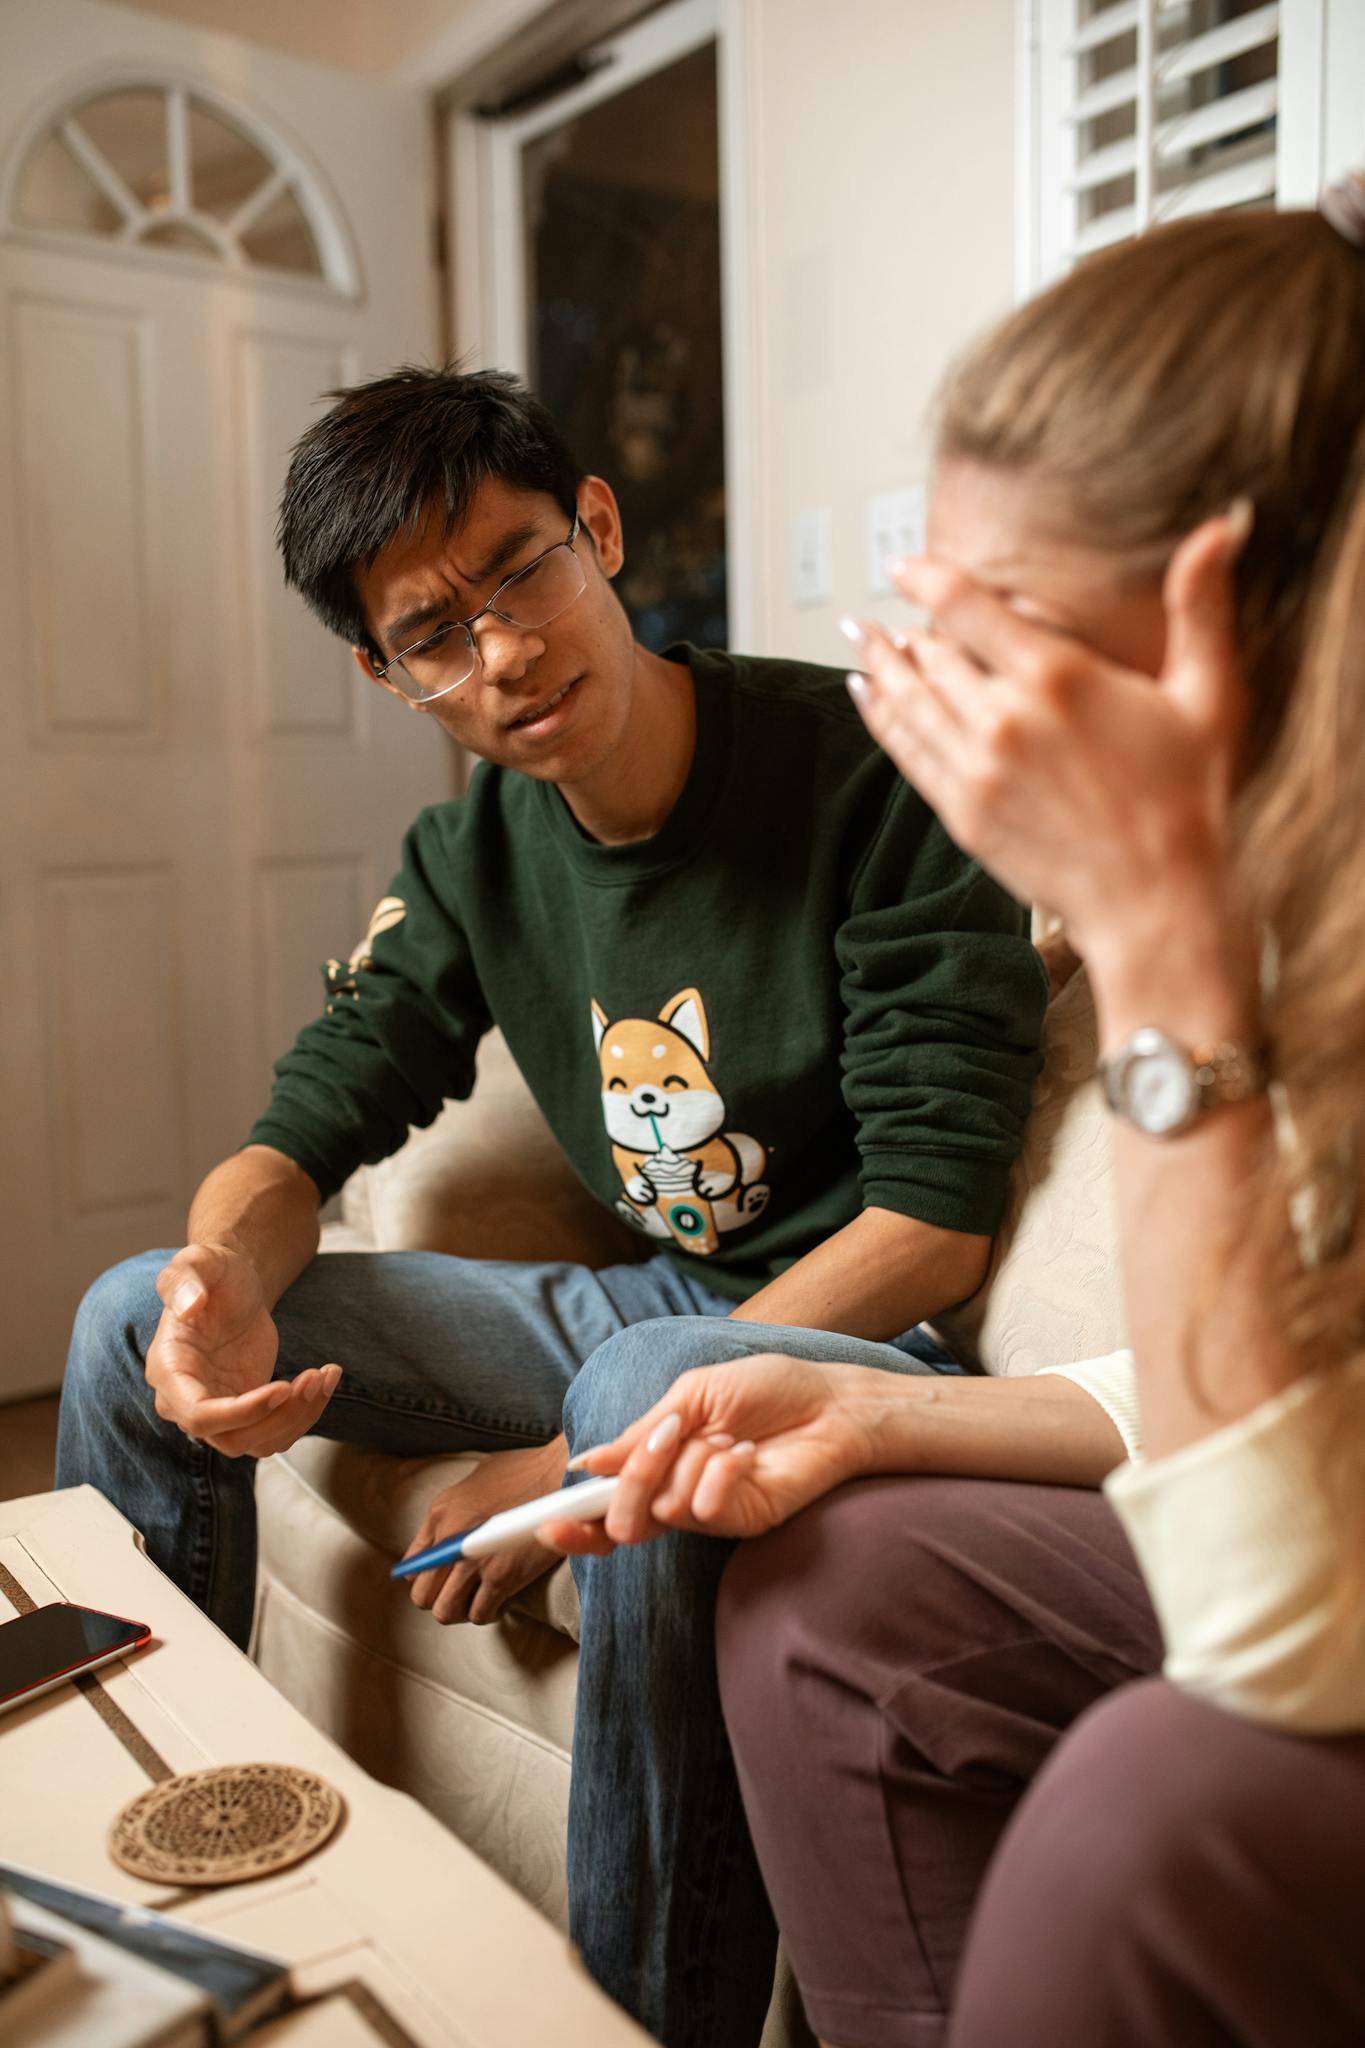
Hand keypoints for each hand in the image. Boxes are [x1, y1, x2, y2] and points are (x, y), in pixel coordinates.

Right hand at [147, 1244, 340, 1456]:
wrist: (234, 1286)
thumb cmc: (214, 1272)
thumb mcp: (199, 1261)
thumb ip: (186, 1278)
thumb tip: (189, 1305)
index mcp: (169, 1371)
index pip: (198, 1416)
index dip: (242, 1412)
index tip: (283, 1387)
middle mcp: (187, 1401)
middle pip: (233, 1440)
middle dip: (280, 1416)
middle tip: (313, 1377)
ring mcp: (218, 1412)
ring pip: (258, 1443)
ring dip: (298, 1417)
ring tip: (323, 1375)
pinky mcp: (247, 1412)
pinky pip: (276, 1431)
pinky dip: (306, 1414)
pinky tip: (325, 1378)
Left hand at [402, 1436, 568, 1625]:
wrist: (559, 1475)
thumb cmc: (525, 1472)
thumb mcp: (475, 1481)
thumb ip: (456, 1510)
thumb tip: (451, 1533)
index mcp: (440, 1513)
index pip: (412, 1564)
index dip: (427, 1579)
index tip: (442, 1581)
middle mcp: (448, 1539)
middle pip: (423, 1595)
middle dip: (441, 1600)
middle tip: (463, 1595)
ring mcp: (472, 1561)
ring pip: (446, 1611)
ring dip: (462, 1612)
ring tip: (480, 1602)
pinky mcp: (500, 1577)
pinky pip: (480, 1613)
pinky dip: (489, 1613)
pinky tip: (502, 1603)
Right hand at [540, 1355, 876, 1555]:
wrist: (830, 1401)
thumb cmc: (767, 1390)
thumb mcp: (693, 1395)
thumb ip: (642, 1433)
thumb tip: (587, 1464)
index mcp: (659, 1465)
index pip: (604, 1508)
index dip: (570, 1523)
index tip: (543, 1522)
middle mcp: (678, 1496)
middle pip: (621, 1521)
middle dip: (633, 1477)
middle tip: (667, 1440)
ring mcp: (710, 1514)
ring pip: (663, 1507)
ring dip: (691, 1457)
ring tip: (729, 1436)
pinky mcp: (742, 1524)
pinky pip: (703, 1508)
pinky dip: (718, 1471)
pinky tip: (746, 1454)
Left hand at [849, 511, 1249, 966]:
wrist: (1154, 899)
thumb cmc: (1188, 799)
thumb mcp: (1207, 694)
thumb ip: (1201, 607)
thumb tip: (1224, 525)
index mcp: (1056, 675)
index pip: (965, 606)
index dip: (925, 577)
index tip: (904, 566)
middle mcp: (1004, 717)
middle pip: (930, 654)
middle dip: (905, 630)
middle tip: (886, 615)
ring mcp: (976, 768)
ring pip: (908, 700)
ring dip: (878, 665)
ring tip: (859, 638)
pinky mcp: (962, 813)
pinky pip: (906, 751)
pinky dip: (879, 717)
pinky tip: (864, 694)